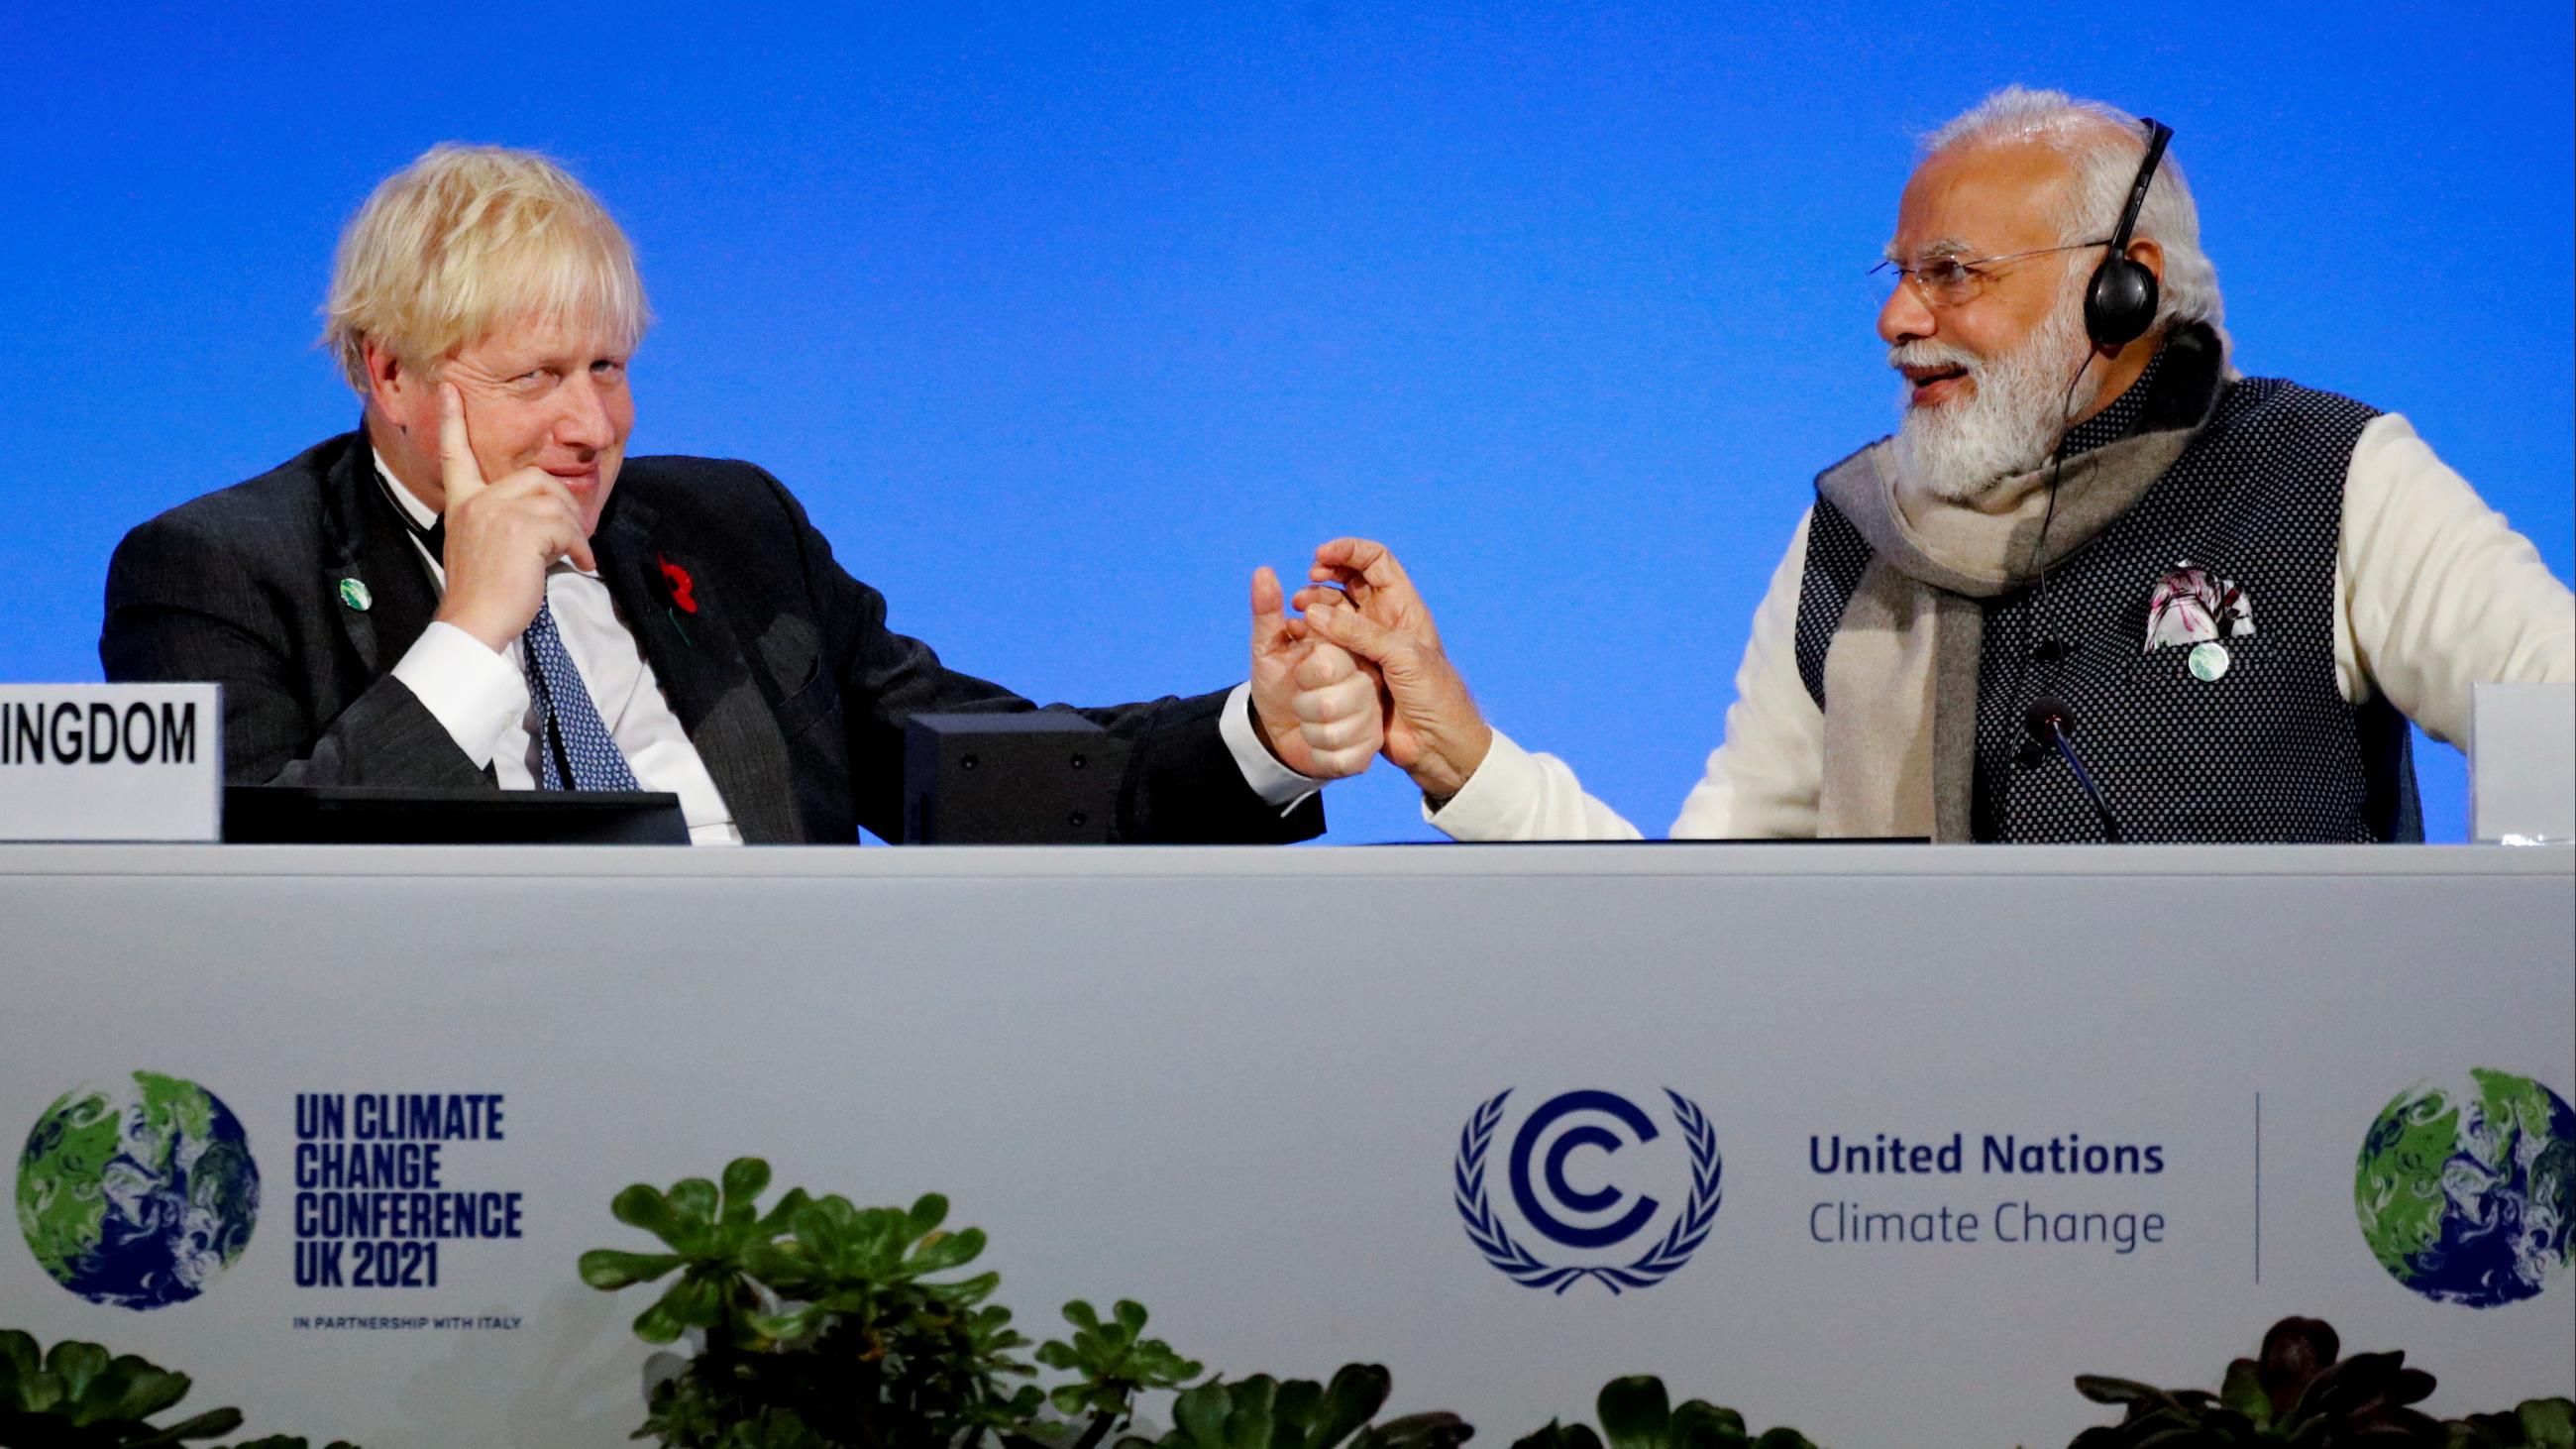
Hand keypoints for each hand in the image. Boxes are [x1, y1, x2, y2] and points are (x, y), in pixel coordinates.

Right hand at [432, 383, 598, 652]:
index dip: (453, 420)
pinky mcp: (522, 529)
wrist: (474, 622)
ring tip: (575, 556)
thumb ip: (504, 521)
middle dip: (564, 504)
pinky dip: (580, 547)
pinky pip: (566, 526)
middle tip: (573, 537)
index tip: (450, 387)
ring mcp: (498, 512)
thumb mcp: (483, 546)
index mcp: (462, 503)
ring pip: (556, 501)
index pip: (455, 454)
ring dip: (575, 531)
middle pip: (536, 478)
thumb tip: (547, 515)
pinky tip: (579, 565)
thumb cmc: (484, 594)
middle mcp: (477, 502)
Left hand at [1248, 565, 1381, 779]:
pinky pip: (1344, 753)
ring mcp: (1373, 713)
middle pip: (1337, 695)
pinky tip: (1316, 744)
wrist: (1277, 732)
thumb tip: (1263, 570)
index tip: (1297, 671)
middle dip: (1306, 700)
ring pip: (1338, 726)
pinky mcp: (1370, 745)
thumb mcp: (1267, 648)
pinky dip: (1320, 752)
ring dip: (1310, 727)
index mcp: (1349, 650)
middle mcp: (1368, 679)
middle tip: (1301, 696)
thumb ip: (1267, 612)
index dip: (1308, 668)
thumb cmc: (1276, 684)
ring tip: (1308, 719)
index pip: (1333, 657)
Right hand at [1292, 538, 1491, 800]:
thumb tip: (1312, 612)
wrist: (1438, 745)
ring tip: (1297, 617)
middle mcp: (1383, 620)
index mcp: (1403, 606)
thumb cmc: (1434, 695)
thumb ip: (1358, 632)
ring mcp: (1367, 645)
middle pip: (1348, 582)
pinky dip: (1310, 638)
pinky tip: (1296, 638)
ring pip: (1333, 613)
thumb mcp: (1400, 656)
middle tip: (1304, 592)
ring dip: (1313, 608)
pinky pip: (1327, 646)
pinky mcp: (1353, 671)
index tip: (1320, 557)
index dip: (1348, 551)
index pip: (1375, 561)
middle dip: (1323, 578)